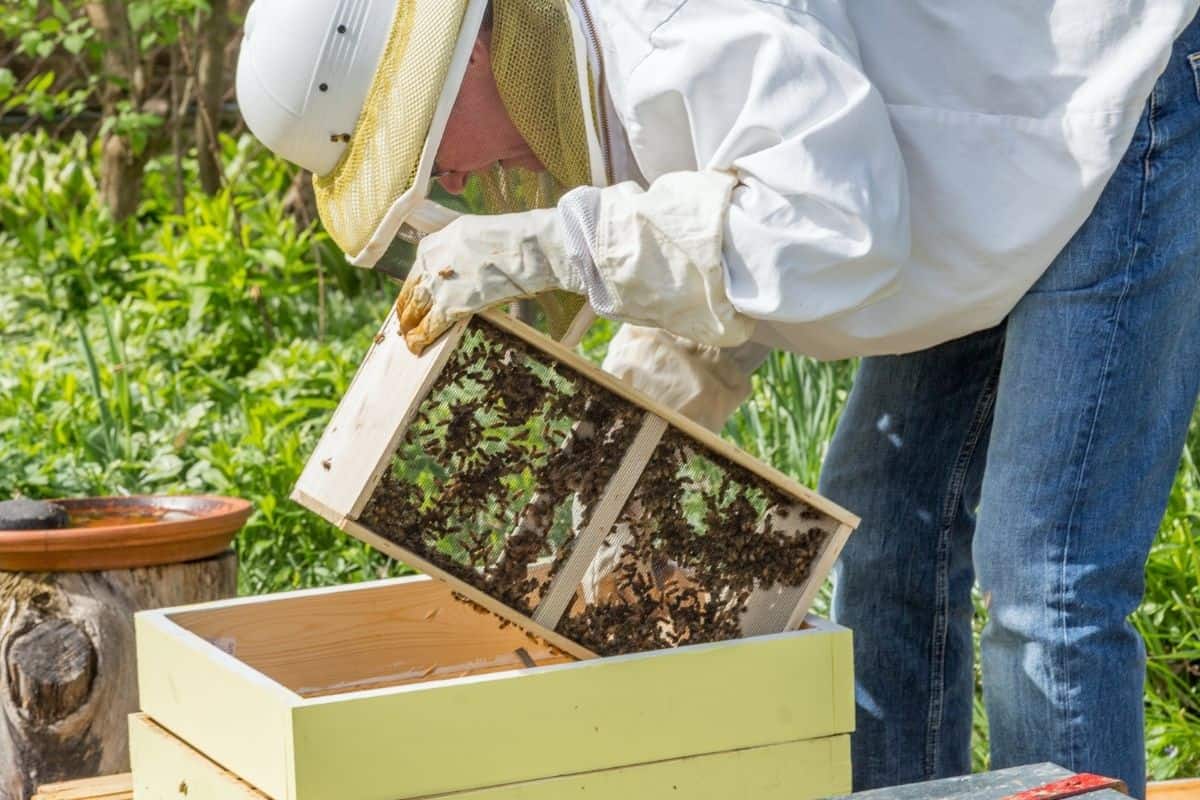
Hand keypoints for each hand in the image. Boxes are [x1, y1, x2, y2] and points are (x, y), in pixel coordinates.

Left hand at [395, 209, 577, 353]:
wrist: (525, 248)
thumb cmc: (510, 240)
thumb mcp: (472, 235)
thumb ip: (458, 251)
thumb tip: (461, 265)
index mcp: (432, 244)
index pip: (415, 273)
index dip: (414, 291)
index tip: (413, 302)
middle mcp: (428, 263)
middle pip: (410, 293)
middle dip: (407, 312)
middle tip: (405, 326)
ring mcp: (437, 285)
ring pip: (414, 311)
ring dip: (410, 328)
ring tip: (409, 341)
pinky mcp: (449, 306)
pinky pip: (428, 326)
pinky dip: (420, 339)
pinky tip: (417, 348)